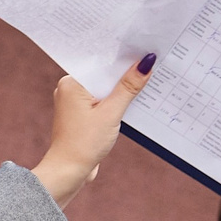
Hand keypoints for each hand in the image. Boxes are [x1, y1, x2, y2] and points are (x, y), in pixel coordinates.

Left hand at [33, 56, 156, 206]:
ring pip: (105, 89)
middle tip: (152, 62)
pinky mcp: (83, 115)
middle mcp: (70, 89)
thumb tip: (145, 63)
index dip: (124, 57)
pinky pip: (103, 101)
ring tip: (148, 79)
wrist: (68, 172)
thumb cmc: (84, 143)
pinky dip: (117, 101)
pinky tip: (134, 100)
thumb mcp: (111, 113)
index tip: (145, 49)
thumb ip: (128, 87)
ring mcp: (76, 102)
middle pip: (104, 75)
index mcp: (72, 83)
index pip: (101, 62)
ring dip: (123, 89)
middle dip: (126, 73)